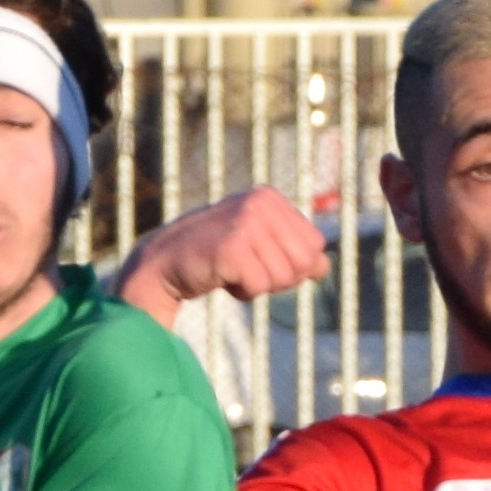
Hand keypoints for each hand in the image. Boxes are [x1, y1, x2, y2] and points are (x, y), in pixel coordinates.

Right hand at [111, 187, 331, 329]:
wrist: (165, 263)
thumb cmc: (215, 256)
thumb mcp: (259, 247)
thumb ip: (294, 254)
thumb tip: (324, 266)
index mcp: (270, 197)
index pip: (315, 246)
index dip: (292, 265)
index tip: (258, 257)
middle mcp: (260, 202)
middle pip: (304, 262)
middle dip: (279, 278)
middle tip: (245, 268)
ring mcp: (245, 221)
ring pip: (283, 277)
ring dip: (257, 285)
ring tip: (230, 269)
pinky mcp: (232, 246)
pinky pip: (259, 286)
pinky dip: (242, 293)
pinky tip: (221, 276)